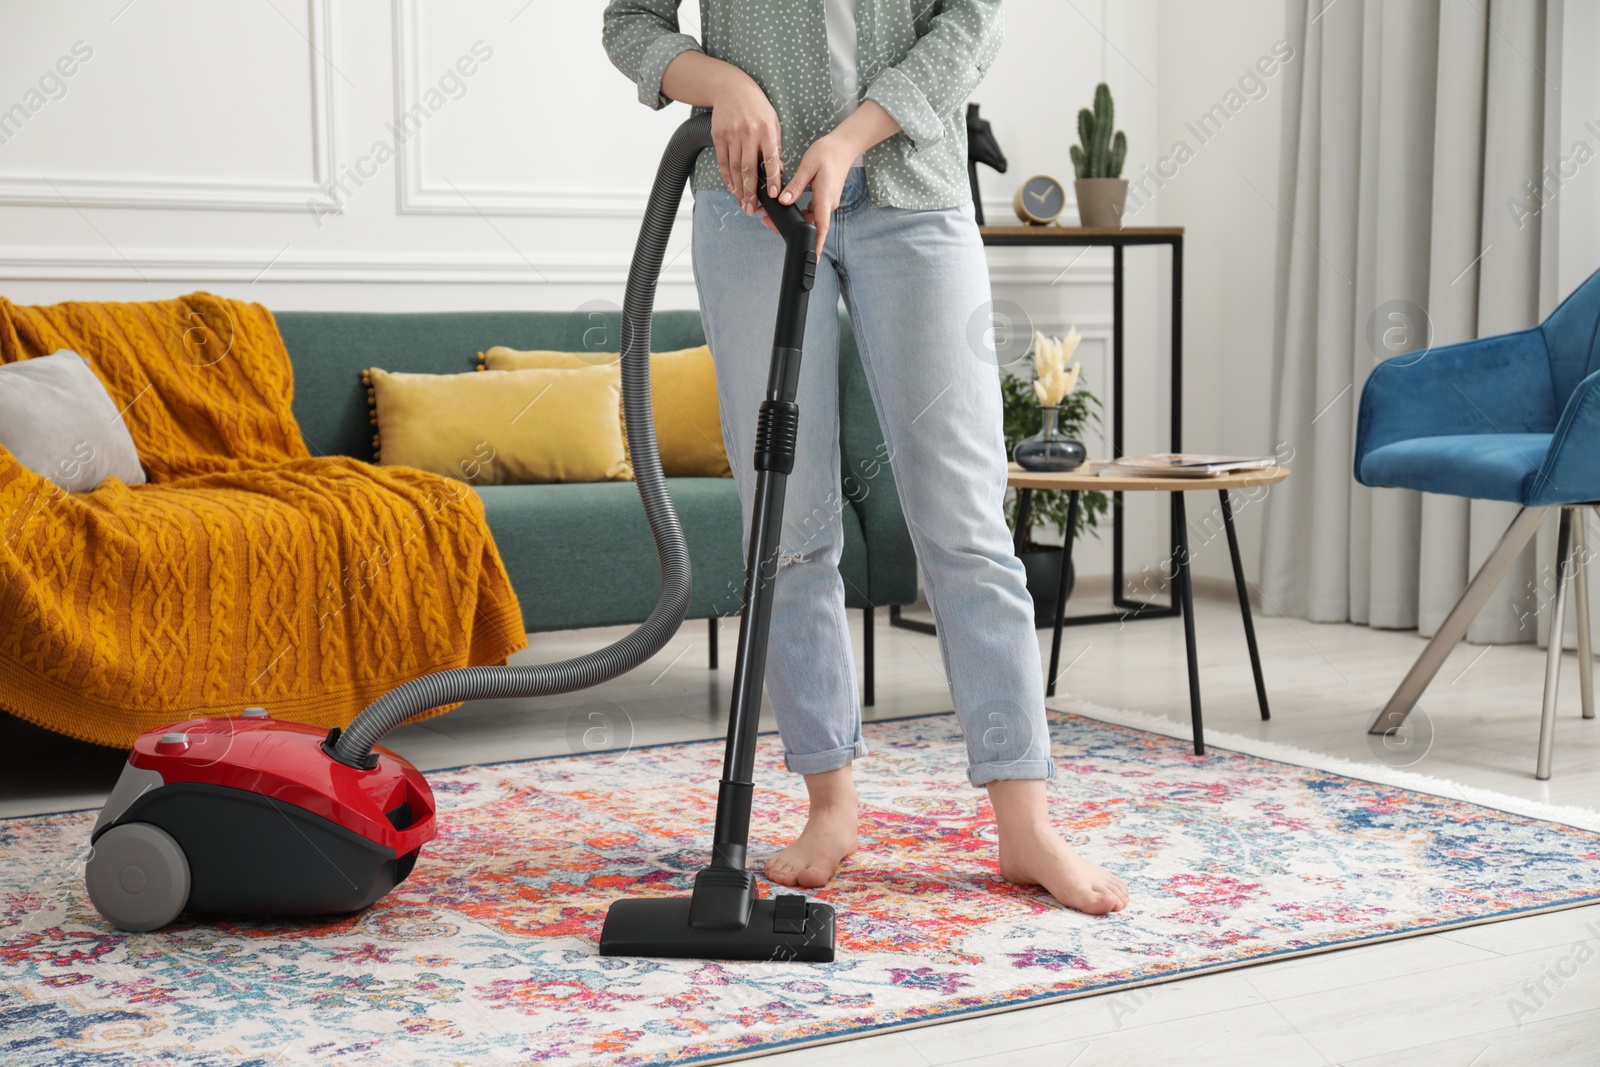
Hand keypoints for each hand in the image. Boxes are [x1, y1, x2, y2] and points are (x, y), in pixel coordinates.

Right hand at [707, 68, 781, 214]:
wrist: (730, 88)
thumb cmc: (756, 106)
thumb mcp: (773, 122)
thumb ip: (775, 146)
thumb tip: (779, 171)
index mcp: (766, 130)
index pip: (770, 159)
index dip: (772, 179)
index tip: (773, 195)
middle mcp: (748, 133)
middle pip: (749, 168)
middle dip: (751, 192)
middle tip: (752, 209)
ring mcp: (731, 135)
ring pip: (735, 168)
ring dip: (739, 189)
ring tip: (743, 203)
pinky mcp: (718, 136)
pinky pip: (723, 162)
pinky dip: (727, 177)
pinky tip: (732, 188)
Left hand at [771, 132, 856, 256]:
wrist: (843, 145)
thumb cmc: (828, 153)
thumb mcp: (808, 166)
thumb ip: (795, 186)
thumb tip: (783, 201)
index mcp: (825, 197)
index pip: (821, 227)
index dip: (817, 244)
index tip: (812, 258)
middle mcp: (827, 204)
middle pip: (810, 225)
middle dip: (790, 228)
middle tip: (766, 221)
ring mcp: (826, 202)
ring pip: (809, 219)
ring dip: (793, 219)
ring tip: (771, 213)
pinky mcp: (824, 199)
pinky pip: (811, 211)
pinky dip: (798, 212)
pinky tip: (786, 204)